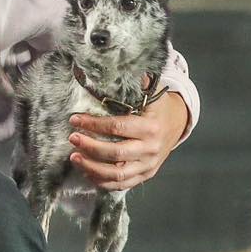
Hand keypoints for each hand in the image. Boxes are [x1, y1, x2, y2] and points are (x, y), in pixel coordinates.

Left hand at [68, 91, 188, 191]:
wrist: (178, 123)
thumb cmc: (158, 106)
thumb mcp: (151, 92)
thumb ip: (135, 83)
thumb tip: (112, 66)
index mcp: (150, 127)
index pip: (117, 128)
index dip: (94, 124)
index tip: (75, 119)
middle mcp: (150, 149)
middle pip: (115, 153)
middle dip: (90, 146)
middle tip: (72, 138)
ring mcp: (148, 165)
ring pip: (117, 174)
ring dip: (92, 168)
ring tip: (74, 157)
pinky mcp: (145, 175)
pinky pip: (122, 185)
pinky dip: (102, 181)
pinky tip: (86, 171)